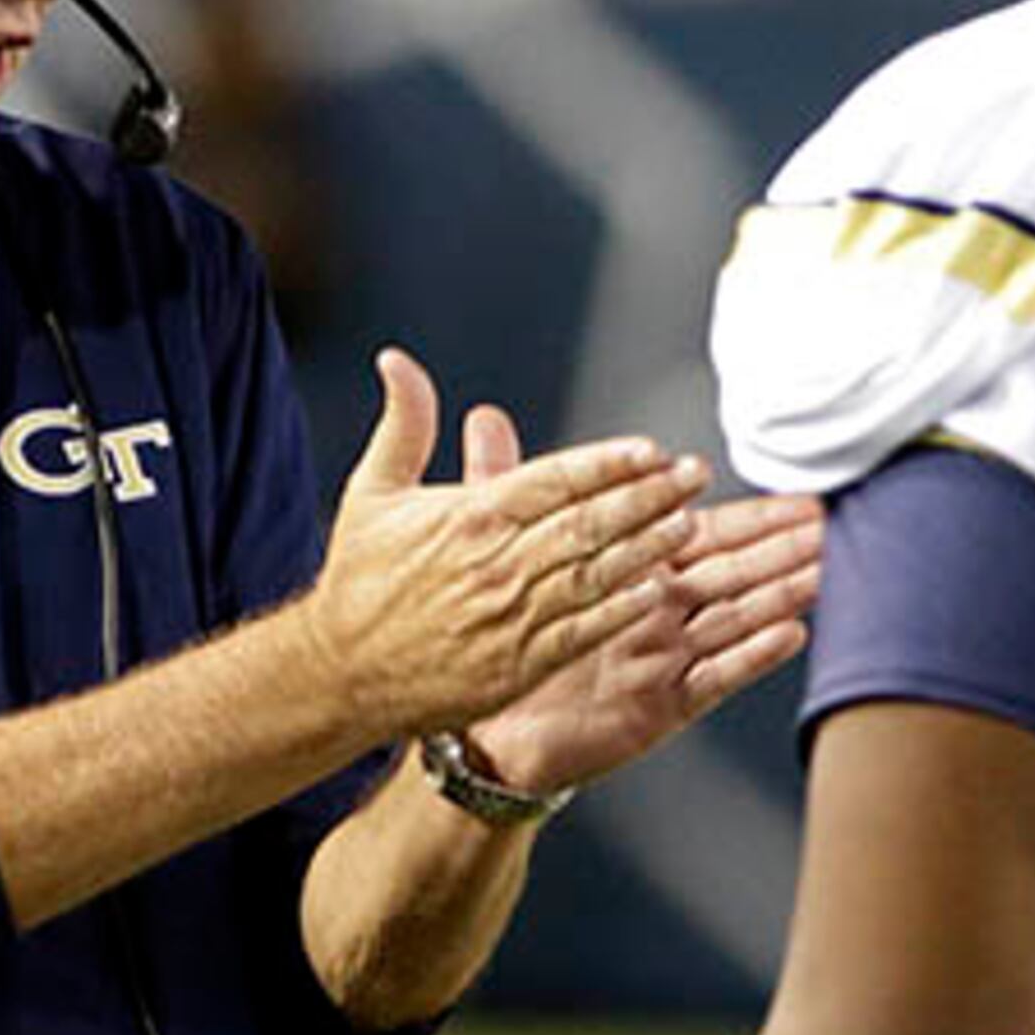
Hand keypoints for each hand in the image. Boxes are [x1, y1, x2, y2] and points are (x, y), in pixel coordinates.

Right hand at [301, 348, 704, 737]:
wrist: (341, 673)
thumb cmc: (360, 581)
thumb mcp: (373, 493)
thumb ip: (403, 424)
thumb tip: (397, 361)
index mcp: (469, 518)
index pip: (554, 480)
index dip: (608, 463)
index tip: (651, 449)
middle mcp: (496, 563)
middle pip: (587, 523)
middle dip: (647, 496)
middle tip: (693, 475)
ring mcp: (511, 616)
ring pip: (594, 574)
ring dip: (646, 548)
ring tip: (688, 523)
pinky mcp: (518, 664)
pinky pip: (582, 632)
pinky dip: (620, 610)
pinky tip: (655, 591)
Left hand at [465, 403, 821, 799]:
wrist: (487, 730)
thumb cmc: (501, 639)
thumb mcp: (499, 551)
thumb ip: (505, 484)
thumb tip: (484, 418)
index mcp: (631, 573)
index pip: (703, 534)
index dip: (752, 518)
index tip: (799, 499)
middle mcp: (657, 613)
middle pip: (732, 571)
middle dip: (779, 547)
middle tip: (828, 525)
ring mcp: (665, 658)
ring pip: (733, 616)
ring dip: (778, 592)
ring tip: (823, 570)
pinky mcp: (661, 704)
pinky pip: (713, 675)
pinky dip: (751, 655)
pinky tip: (790, 633)